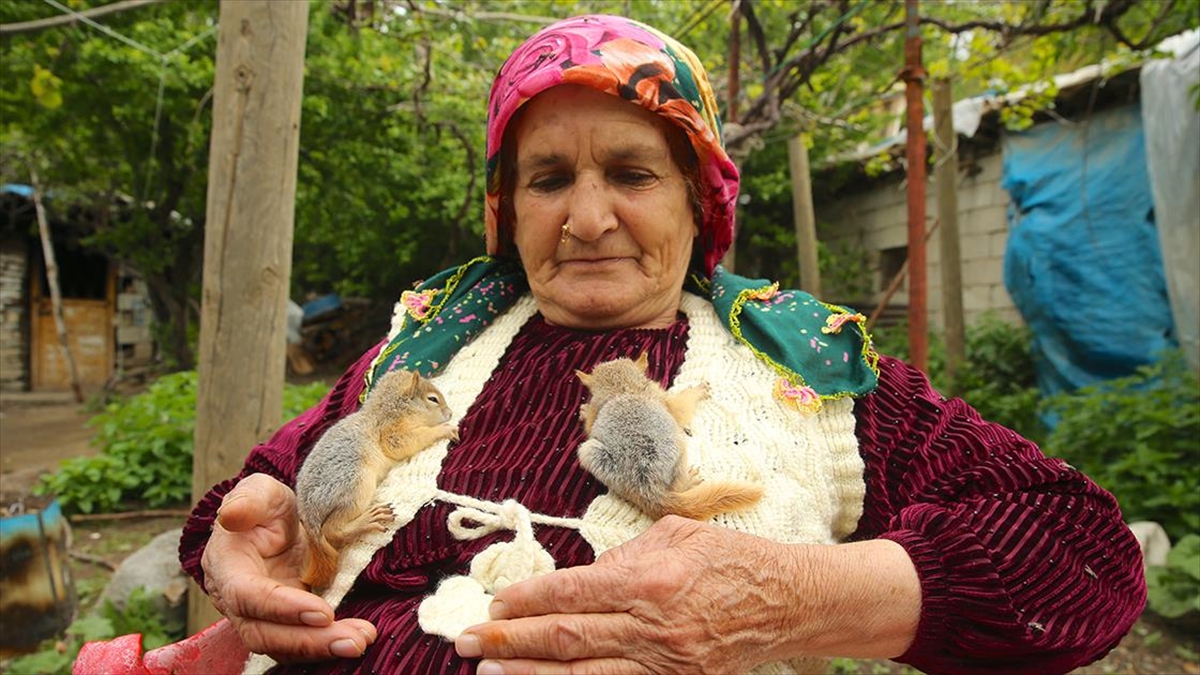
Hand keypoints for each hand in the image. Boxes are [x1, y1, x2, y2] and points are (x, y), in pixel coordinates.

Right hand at [201, 472, 376, 661]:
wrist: (275, 524)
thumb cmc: (265, 506)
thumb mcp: (260, 491)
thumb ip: (248, 499)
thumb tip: (231, 514)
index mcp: (228, 568)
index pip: (249, 597)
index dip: (283, 609)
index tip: (323, 613)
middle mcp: (239, 601)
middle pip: (265, 634)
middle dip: (309, 642)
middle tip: (353, 641)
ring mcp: (262, 617)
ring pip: (284, 645)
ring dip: (322, 648)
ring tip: (361, 640)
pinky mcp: (285, 623)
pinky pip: (301, 641)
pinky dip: (327, 644)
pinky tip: (358, 637)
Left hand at [453, 516, 801, 673]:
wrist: (790, 601)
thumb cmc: (732, 558)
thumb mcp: (675, 535)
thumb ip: (623, 555)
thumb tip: (580, 576)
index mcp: (650, 579)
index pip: (571, 592)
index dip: (526, 600)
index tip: (492, 602)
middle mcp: (653, 625)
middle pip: (566, 638)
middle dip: (509, 640)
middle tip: (465, 641)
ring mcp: (666, 663)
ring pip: (584, 674)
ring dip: (531, 674)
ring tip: (489, 672)